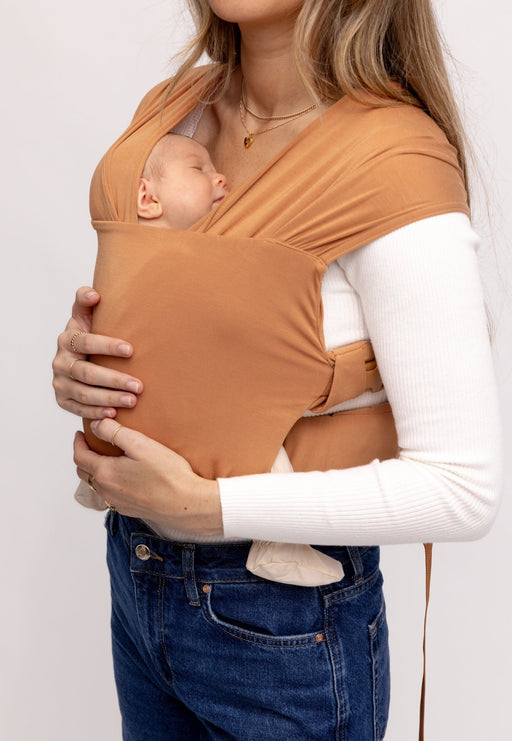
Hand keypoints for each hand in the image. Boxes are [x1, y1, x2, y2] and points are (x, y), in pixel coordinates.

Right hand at [52, 286, 143, 418]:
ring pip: (84, 393)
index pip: (85, 342)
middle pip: (86, 373)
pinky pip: (78, 409)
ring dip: (109, 398)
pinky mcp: (62, 399)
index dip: (106, 346)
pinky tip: (114, 413)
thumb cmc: (88, 334)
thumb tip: (93, 294)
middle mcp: (60, 361)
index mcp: (67, 339)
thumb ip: (85, 302)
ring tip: (132, 401)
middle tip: (138, 386)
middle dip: (114, 379)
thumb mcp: (85, 317)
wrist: (77, 356)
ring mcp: (60, 382)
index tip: (130, 350)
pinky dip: (96, 412)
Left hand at [74, 418, 222, 536]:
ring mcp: (117, 502)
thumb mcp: (140, 444)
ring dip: (94, 470)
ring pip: (96, 485)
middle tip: (90, 443)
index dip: (78, 442)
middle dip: (83, 455)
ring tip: (104, 458)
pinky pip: (109, 495)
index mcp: (105, 472)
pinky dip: (108, 483)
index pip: (80, 456)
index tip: (81, 433)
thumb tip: (96, 424)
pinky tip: (121, 477)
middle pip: (84, 472)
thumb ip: (114, 432)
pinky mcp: (129, 509)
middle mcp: (106, 490)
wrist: (186, 503)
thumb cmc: (167, 473)